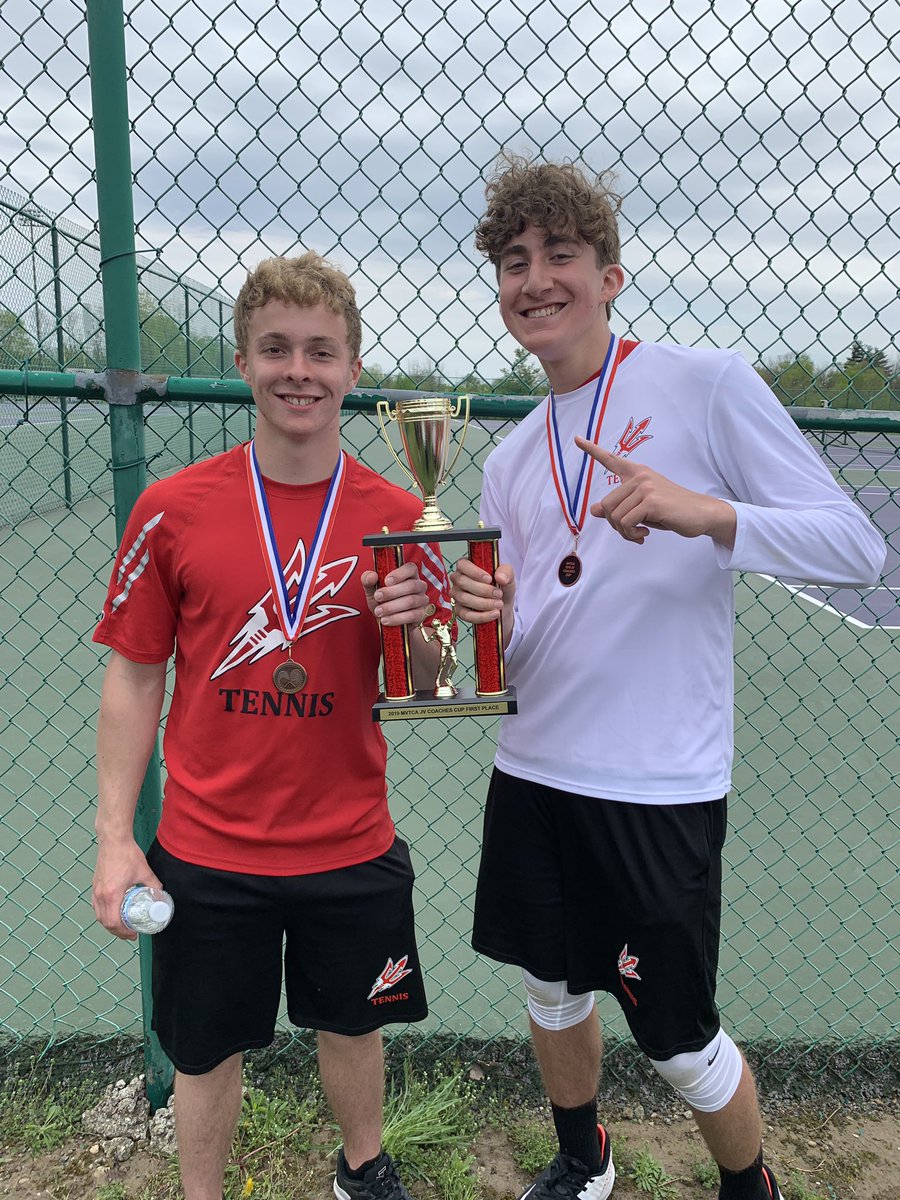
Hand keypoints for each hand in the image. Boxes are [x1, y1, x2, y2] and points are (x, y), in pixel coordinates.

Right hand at [92, 839, 161, 940]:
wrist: (113, 840)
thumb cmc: (127, 854)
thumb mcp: (144, 871)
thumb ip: (153, 884)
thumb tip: (159, 893)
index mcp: (112, 894)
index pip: (113, 922)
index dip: (123, 932)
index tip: (133, 934)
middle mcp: (100, 895)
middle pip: (105, 922)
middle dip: (117, 931)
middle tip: (130, 933)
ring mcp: (95, 890)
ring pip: (99, 916)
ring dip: (110, 924)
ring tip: (122, 926)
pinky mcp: (94, 886)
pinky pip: (96, 907)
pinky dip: (104, 914)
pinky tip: (113, 913)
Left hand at [361, 561, 431, 626]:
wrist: (387, 620)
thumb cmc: (382, 600)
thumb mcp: (372, 589)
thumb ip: (368, 580)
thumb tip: (372, 576)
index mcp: (409, 575)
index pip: (410, 568)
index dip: (400, 573)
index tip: (386, 581)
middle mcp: (419, 585)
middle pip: (411, 585)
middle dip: (392, 592)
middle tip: (377, 597)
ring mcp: (422, 600)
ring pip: (410, 601)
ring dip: (392, 607)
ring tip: (378, 611)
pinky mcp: (421, 615)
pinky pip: (412, 615)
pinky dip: (397, 618)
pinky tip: (385, 620)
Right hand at [450, 556, 515, 646]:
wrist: (503, 605)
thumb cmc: (501, 587)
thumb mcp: (508, 576)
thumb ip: (506, 572)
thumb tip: (500, 577)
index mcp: (467, 566)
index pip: (462, 564)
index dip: (474, 572)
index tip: (489, 579)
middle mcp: (458, 580)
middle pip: (462, 582)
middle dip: (483, 590)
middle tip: (498, 594)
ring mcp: (457, 595)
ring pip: (464, 599)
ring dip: (484, 603)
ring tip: (499, 604)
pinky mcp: (459, 611)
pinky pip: (465, 614)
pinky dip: (481, 616)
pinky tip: (494, 614)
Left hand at [574, 437, 735, 547]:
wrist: (700, 514)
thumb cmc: (671, 511)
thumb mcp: (641, 508)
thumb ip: (619, 506)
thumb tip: (594, 509)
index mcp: (637, 473)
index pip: (611, 459)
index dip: (592, 450)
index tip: (577, 439)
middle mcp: (639, 476)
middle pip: (607, 505)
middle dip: (615, 525)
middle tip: (631, 531)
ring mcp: (645, 486)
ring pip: (615, 516)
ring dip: (625, 532)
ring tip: (639, 533)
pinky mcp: (651, 500)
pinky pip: (626, 522)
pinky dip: (632, 534)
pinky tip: (645, 533)